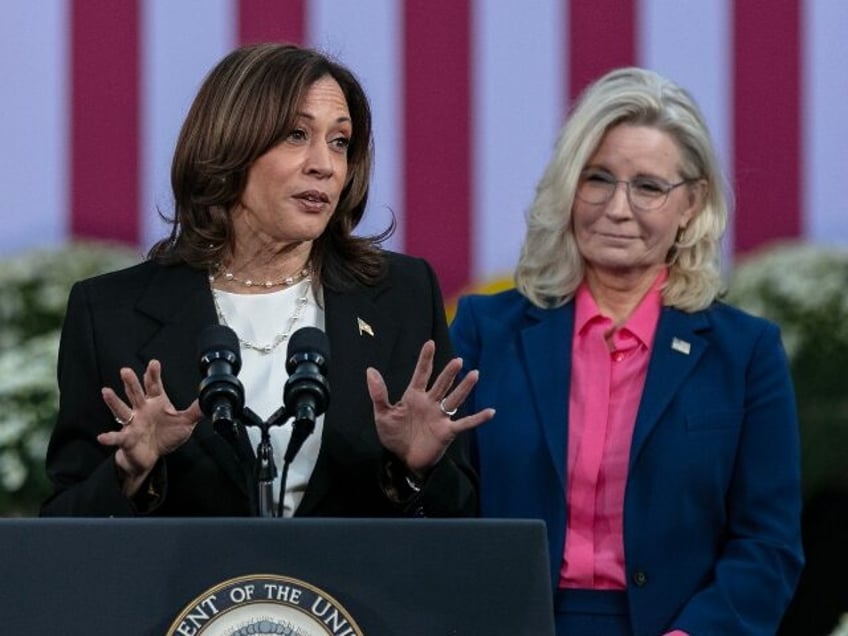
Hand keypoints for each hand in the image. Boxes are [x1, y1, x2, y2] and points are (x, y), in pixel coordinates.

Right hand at [98, 360, 202, 496]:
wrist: (151, 456)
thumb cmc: (165, 436)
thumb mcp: (185, 423)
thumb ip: (196, 411)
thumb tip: (210, 399)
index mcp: (156, 403)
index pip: (154, 386)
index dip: (153, 374)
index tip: (154, 363)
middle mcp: (142, 410)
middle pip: (136, 393)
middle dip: (131, 382)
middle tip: (126, 370)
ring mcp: (133, 424)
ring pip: (122, 411)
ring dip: (114, 402)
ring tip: (106, 391)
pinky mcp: (127, 439)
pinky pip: (117, 437)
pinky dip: (110, 437)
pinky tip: (103, 437)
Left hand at [366, 340, 494, 475]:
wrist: (402, 460)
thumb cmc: (394, 436)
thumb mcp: (382, 414)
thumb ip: (379, 393)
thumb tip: (370, 370)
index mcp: (414, 396)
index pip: (421, 374)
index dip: (425, 359)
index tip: (430, 343)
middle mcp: (430, 403)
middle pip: (441, 383)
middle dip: (449, 373)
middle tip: (457, 360)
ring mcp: (440, 416)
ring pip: (455, 398)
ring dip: (465, 388)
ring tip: (474, 374)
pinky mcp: (447, 431)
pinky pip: (465, 423)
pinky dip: (478, 418)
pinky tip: (490, 412)